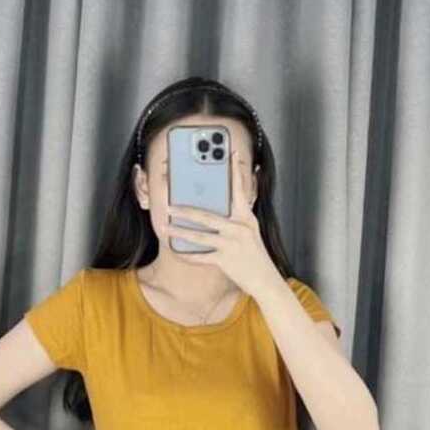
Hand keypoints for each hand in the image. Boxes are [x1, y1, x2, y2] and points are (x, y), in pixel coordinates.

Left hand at [164, 149, 278, 297]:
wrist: (264, 278)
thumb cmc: (255, 252)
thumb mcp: (251, 229)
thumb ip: (239, 214)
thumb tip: (232, 198)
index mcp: (246, 217)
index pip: (239, 189)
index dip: (234, 170)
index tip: (229, 152)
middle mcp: (238, 228)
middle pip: (207, 216)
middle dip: (185, 210)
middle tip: (169, 205)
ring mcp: (231, 245)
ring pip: (200, 236)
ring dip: (180, 232)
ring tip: (165, 227)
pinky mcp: (225, 261)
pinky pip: (202, 257)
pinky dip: (188, 255)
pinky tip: (176, 250)